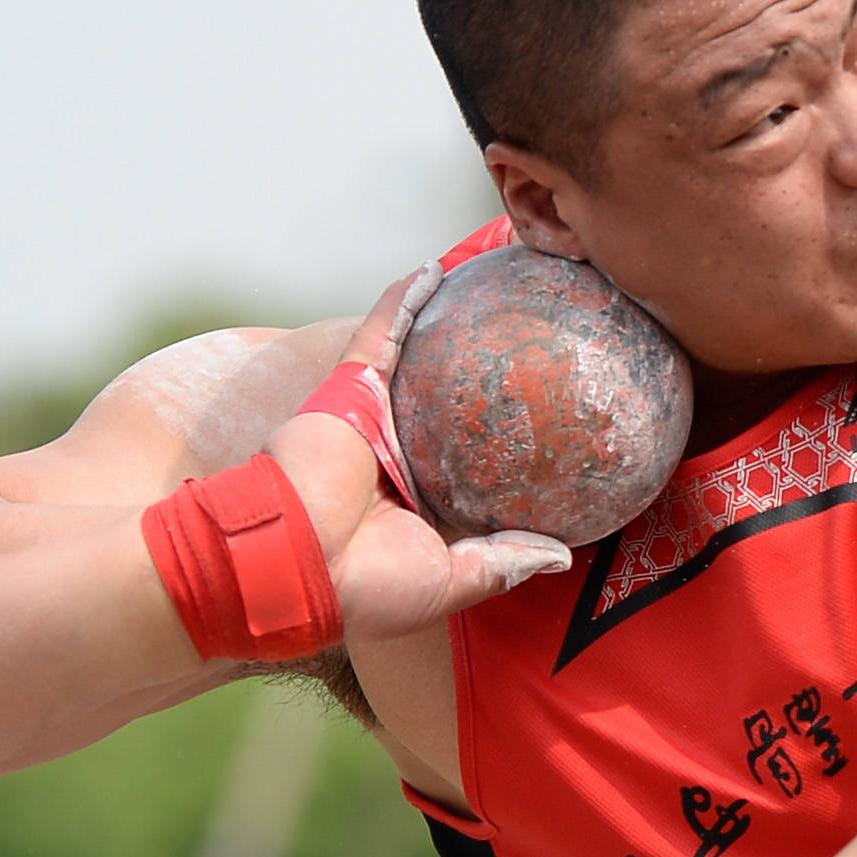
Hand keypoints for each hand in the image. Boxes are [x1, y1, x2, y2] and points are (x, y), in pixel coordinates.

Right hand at [267, 266, 567, 639]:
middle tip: (534, 328)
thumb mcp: (450, 581)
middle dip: (486, 360)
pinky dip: (403, 300)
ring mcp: (374, 415)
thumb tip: (561, 557)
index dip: (506, 433)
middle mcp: (399, 449)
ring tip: (493, 275)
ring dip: (447, 312)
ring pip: (417, 352)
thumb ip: (501, 563)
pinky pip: (382, 333)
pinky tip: (435, 269)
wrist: (295, 567)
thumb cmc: (366, 586)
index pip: (471, 457)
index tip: (556, 410)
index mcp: (420, 494)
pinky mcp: (350, 388)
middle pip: (451, 394)